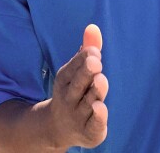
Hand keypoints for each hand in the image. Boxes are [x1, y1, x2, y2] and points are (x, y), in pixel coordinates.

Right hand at [46, 25, 107, 149]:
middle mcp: (69, 98)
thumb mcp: (76, 71)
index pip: (73, 68)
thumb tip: (93, 27)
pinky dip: (97, 117)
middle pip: (78, 84)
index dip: (84, 59)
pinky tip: (100, 107)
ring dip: (94, 92)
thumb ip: (87, 50)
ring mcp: (78, 116)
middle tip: (95, 62)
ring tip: (101, 80)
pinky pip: (93, 125)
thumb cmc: (74, 92)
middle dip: (86, 72)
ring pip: (88, 103)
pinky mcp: (89, 132)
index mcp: (65, 80)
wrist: (58, 128)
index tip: (94, 51)